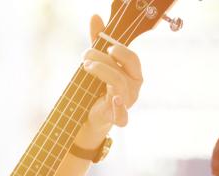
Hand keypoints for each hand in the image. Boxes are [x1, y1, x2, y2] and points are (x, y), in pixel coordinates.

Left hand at [78, 15, 143, 139]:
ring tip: (85, 66)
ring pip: (117, 83)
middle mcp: (133, 88)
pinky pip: (122, 115)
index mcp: (133, 73)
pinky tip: (114, 98)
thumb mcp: (98, 61)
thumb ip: (98, 41)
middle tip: (85, 56)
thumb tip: (95, 16)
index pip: (133, 59)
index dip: (121, 51)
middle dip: (102, 59)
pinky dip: (119, 108)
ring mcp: (126, 102)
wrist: (91, 113)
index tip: (108, 47)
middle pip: (121, 69)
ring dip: (101, 71)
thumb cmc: (98, 85)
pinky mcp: (117, 116)